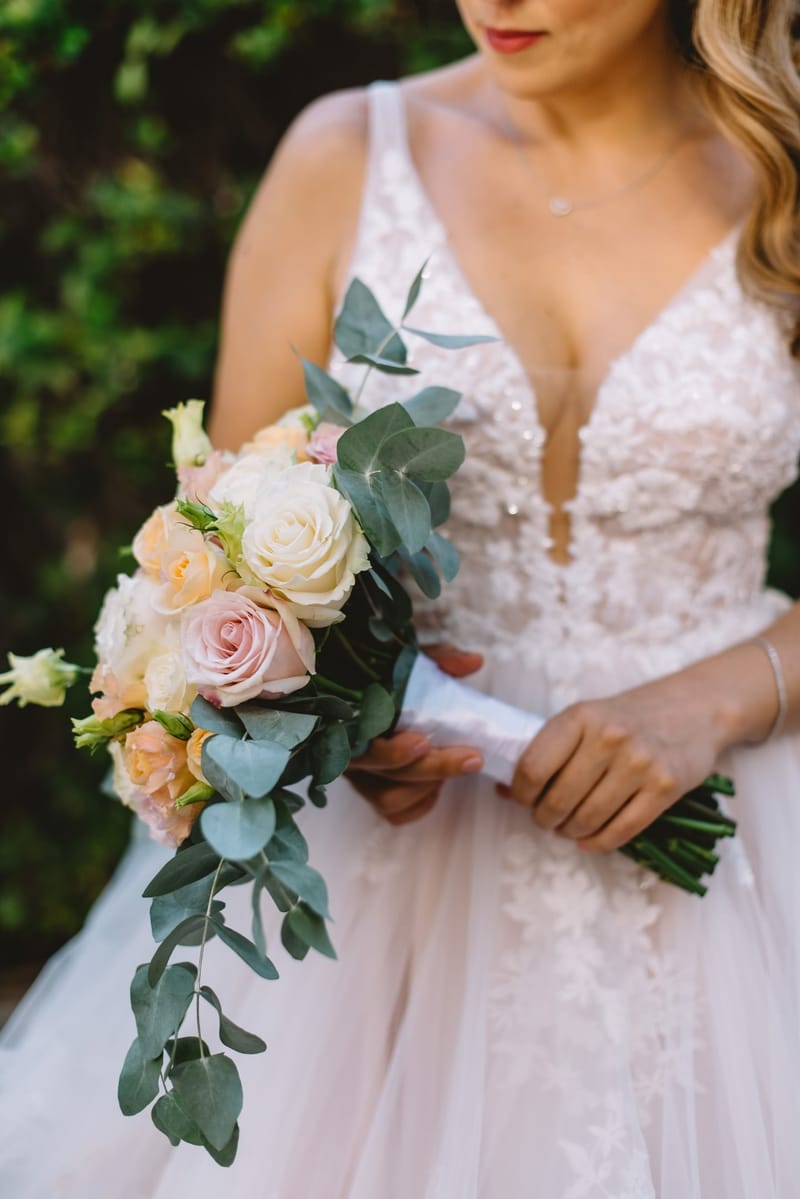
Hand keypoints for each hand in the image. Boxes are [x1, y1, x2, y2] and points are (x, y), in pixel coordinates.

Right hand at [347, 644, 484, 824]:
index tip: (424, 742)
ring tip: (452, 766)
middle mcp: (351, 752)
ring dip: (425, 788)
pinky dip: (419, 804)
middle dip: (433, 768)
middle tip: (472, 758)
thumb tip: (474, 661)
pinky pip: (394, 813)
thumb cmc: (393, 680)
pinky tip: (435, 787)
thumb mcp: (414, 663)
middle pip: (387, 775)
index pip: (365, 744)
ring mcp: (360, 777)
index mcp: (353, 719)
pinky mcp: (371, 794)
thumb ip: (441, 660)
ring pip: (388, 800)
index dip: (394, 751)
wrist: (377, 699)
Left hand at [505, 670, 725, 852]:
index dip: (520, 793)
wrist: (693, 709)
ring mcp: (640, 763)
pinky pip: (622, 831)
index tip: (522, 800)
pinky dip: (599, 842)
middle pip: (559, 800)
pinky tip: (589, 839)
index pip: (533, 768)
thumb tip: (505, 790)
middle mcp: (609, 738)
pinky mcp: (665, 788)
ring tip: (568, 828)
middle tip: (546, 819)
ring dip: (570, 832)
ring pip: (588, 819)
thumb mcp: (586, 719)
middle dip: (544, 818)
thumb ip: (549, 750)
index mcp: (580, 717)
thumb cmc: (628, 717)